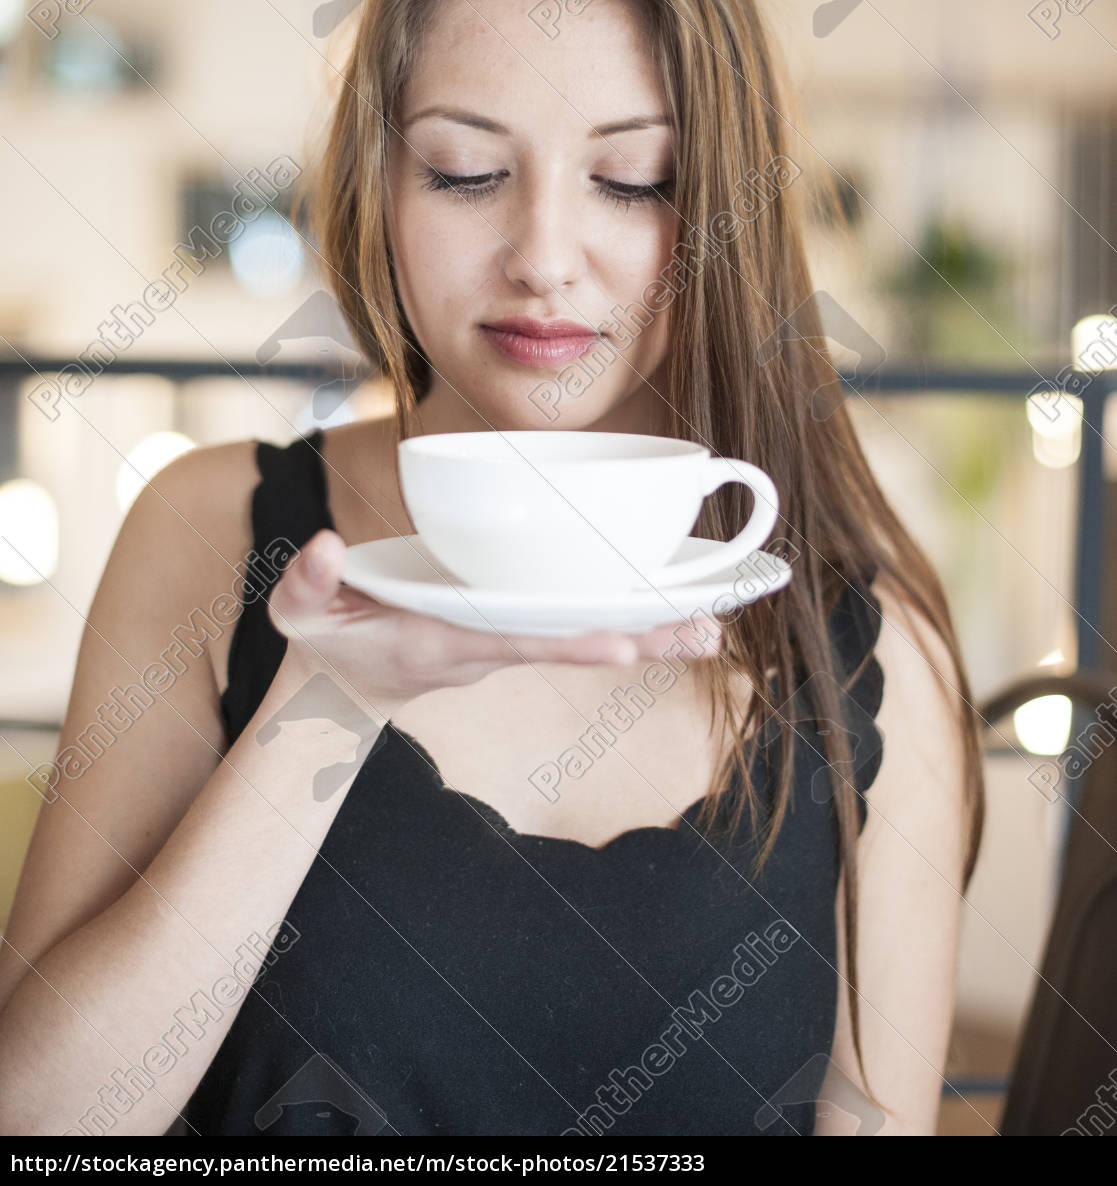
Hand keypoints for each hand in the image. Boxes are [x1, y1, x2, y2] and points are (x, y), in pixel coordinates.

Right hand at [267, 529, 721, 721]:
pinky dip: (626, 624)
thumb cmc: (328, 640)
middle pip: (569, 645)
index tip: (618, 643)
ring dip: (647, 636)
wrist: (346, 688)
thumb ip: (307, 583)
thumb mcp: (299, 614)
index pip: (509, 641)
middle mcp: (484, 649)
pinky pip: (575, 629)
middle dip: (635, 640)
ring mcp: (502, 645)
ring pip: (583, 639)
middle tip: (703, 633)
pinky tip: (675, 618)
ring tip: (712, 628)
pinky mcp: (512, 635)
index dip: (563, 642)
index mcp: (439, 642)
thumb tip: (322, 546)